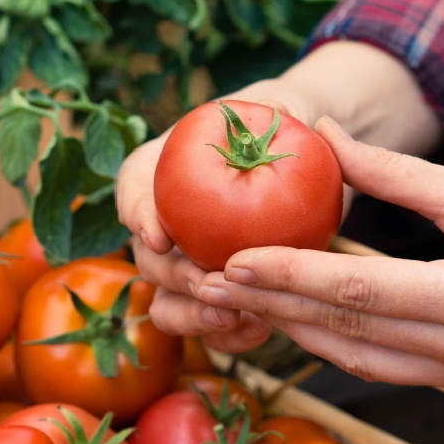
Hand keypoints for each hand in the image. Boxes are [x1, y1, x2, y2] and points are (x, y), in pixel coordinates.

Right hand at [116, 78, 326, 353]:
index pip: (132, 185)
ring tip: (230, 318)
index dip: (137, 213)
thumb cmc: (286, 127)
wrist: (310, 167)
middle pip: (147, 259)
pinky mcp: (219, 298)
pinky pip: (209, 328)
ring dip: (192, 318)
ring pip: (167, 306)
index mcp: (163, 168)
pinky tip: (260, 329)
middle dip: (174, 278)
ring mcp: (186, 267)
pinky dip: (228, 336)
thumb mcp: (284, 107)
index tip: (160, 236)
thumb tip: (281, 114)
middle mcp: (165, 223)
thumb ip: (279, 110)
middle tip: (210, 285)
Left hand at [188, 120, 443, 388]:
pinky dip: (341, 342)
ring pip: (362, 360)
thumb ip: (393, 173)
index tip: (229, 260)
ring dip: (298, 332)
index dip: (289, 277)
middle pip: (349, 335)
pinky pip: (389, 367)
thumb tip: (317, 138)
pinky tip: (299, 318)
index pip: (360, 291)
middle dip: (273, 311)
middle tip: (209, 287)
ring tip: (238, 305)